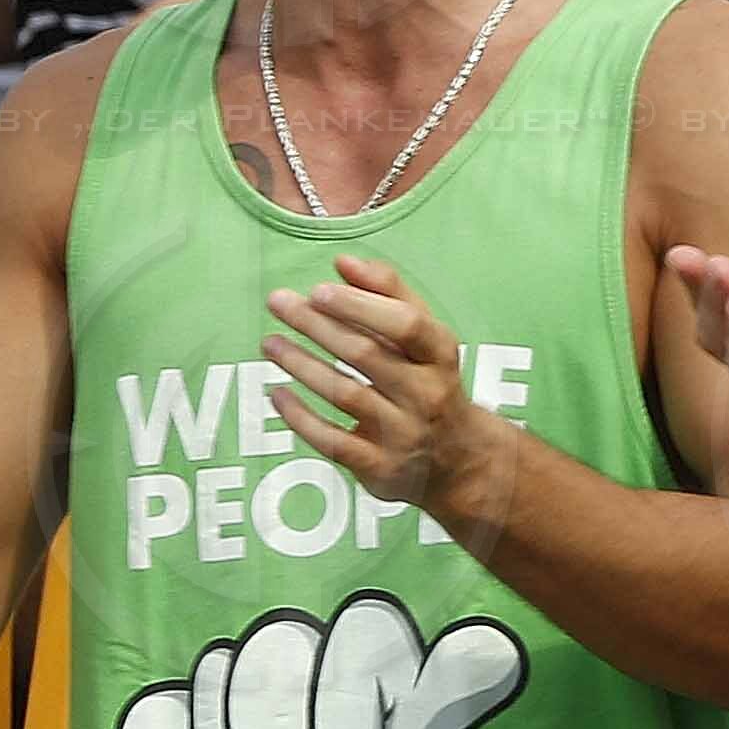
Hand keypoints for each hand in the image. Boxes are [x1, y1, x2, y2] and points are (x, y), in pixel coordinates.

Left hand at [264, 256, 519, 538]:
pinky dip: (300, 416)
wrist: (460, 461)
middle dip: (318, 326)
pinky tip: (276, 393)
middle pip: (367, 356)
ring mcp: (403, 434)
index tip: (319, 289)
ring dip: (302, 365)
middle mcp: (426, 395)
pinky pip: (332, 440)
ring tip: (269, 342)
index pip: (408, 326)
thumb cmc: (431, 382)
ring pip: (345, 394)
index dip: (362, 306)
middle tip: (278, 301)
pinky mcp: (379, 467)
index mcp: (441, 357)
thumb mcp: (426, 338)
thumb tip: (342, 261)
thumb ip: (389, 295)